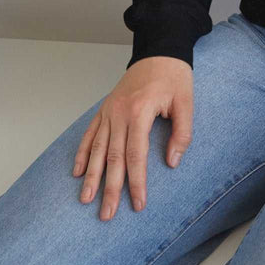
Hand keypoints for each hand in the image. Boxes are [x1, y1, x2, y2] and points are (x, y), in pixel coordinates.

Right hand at [73, 55, 192, 220]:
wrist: (159, 50)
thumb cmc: (174, 76)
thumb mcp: (186, 102)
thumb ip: (182, 133)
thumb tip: (172, 162)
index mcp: (140, 111)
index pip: (136, 155)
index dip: (136, 182)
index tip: (138, 203)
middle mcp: (120, 112)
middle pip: (112, 157)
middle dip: (109, 188)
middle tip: (107, 214)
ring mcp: (110, 110)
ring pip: (97, 148)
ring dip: (91, 175)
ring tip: (86, 199)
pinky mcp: (105, 108)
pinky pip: (90, 133)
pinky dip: (82, 152)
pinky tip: (77, 171)